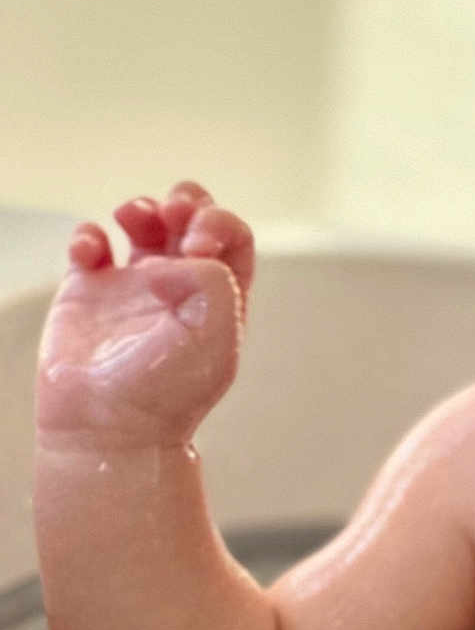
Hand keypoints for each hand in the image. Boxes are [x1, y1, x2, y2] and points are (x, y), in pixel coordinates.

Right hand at [35, 181, 254, 449]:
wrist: (108, 429)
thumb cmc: (168, 391)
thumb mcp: (217, 333)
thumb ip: (211, 280)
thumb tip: (168, 261)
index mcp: (220, 296)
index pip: (232, 235)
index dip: (219, 222)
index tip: (196, 248)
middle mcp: (180, 286)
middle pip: (191, 217)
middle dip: (186, 201)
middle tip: (173, 216)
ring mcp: (132, 287)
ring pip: (142, 221)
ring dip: (140, 205)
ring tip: (133, 218)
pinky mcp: (87, 292)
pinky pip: (90, 243)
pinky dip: (88, 233)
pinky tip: (90, 254)